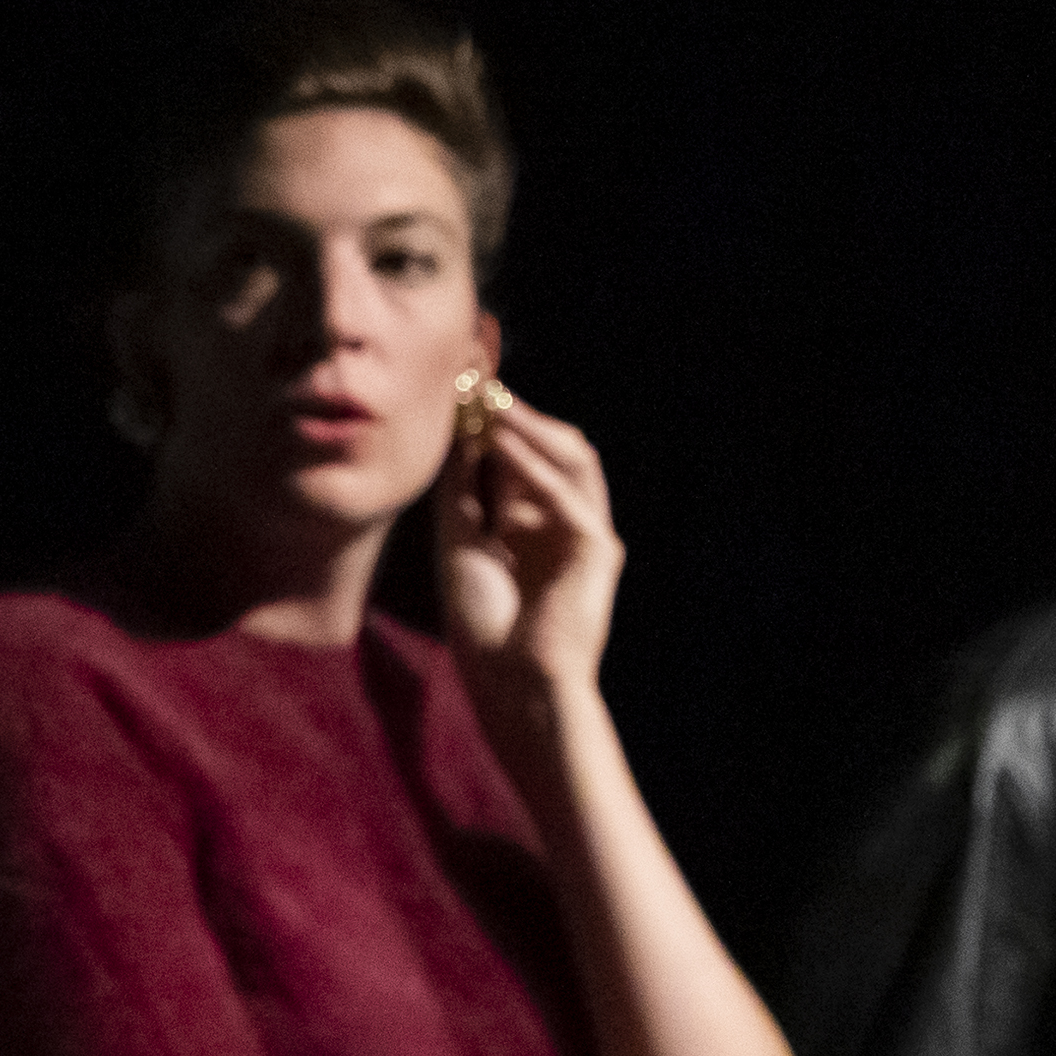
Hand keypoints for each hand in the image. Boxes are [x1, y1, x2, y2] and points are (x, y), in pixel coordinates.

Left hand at [435, 380, 627, 695]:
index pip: (518, 451)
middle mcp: (564, 519)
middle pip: (551, 444)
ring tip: (493, 400)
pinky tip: (503, 445)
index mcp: (533, 520)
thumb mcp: (461, 541)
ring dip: (532, 426)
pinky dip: (536, 468)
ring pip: (572, 459)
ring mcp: (587, 533)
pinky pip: (570, 496)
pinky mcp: (598, 551)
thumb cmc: (487, 626)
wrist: (514, 685)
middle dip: (517, 407)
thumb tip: (457, 425)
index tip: (468, 370)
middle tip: (479, 371)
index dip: (497, 411)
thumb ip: (463, 486)